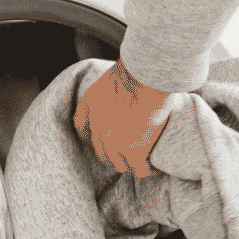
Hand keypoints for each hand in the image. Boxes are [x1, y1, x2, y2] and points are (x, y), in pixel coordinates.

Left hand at [73, 59, 175, 178]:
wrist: (146, 77)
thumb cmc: (136, 69)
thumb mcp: (113, 75)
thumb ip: (111, 89)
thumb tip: (123, 94)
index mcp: (89, 107)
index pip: (84, 131)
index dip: (97, 137)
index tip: (109, 139)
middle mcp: (97, 128)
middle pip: (103, 153)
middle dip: (115, 153)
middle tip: (130, 151)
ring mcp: (114, 142)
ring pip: (120, 164)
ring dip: (131, 163)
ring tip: (143, 161)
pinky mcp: (134, 151)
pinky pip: (139, 169)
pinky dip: (147, 169)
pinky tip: (153, 166)